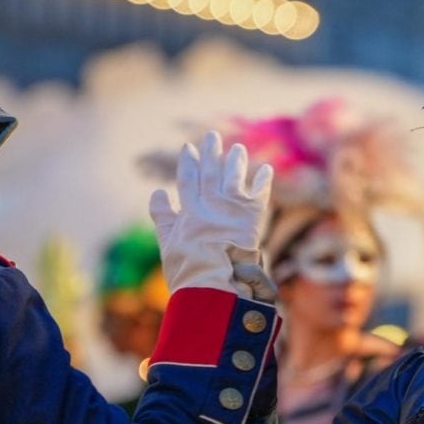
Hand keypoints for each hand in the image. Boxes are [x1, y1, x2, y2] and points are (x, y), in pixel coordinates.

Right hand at [149, 131, 273, 297]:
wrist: (218, 288)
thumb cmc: (189, 271)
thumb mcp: (168, 244)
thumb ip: (163, 217)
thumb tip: (157, 192)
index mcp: (191, 212)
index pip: (188, 180)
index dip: (188, 163)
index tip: (189, 148)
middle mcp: (213, 205)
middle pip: (211, 173)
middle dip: (211, 154)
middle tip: (213, 136)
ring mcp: (234, 211)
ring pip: (235, 179)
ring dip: (236, 163)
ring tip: (238, 149)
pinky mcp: (253, 219)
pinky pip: (260, 195)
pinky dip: (262, 182)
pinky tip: (266, 169)